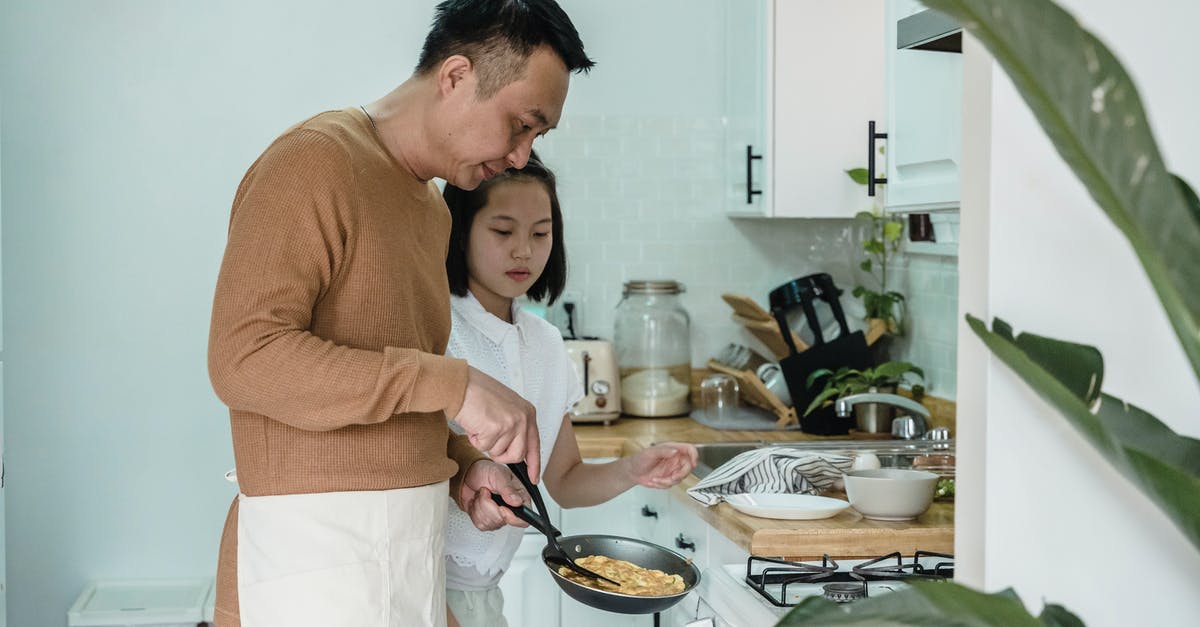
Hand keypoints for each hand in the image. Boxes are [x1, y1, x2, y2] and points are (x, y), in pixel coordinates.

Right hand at [453, 367, 541, 482]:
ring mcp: (510, 424)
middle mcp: (522, 418)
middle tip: (488, 438)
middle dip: (500, 454)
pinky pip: (483, 447)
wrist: (460, 384)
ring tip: (480, 423)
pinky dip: (475, 439)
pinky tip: (474, 423)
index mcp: (527, 412)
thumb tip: (515, 448)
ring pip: (498, 453)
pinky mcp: (495, 429)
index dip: (534, 464)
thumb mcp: (505, 407)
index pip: (534, 444)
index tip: (533, 477)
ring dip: (485, 443)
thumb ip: (514, 425)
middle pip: (516, 455)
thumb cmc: (477, 392)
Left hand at [459, 460, 530, 530]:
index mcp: (520, 498)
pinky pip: (480, 524)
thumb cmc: (486, 471)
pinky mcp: (486, 521)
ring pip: (490, 523)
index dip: (511, 517)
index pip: (523, 519)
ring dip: (480, 506)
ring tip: (482, 494)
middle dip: (489, 506)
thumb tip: (517, 502)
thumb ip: (508, 488)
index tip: (501, 508)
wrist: (468, 474)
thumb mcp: (498, 474)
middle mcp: (510, 509)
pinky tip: (477, 502)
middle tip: (486, 491)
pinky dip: (475, 512)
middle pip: (502, 521)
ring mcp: (498, 516)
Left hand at [626, 442, 698, 488]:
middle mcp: (674, 459)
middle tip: (672, 477)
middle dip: (681, 474)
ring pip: (680, 478)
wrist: (632, 472)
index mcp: (672, 449)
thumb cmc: (639, 459)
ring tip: (657, 479)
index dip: (694, 455)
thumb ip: (664, 451)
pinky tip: (655, 481)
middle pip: (688, 466)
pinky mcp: (669, 478)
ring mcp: (672, 469)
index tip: (693, 462)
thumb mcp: (650, 453)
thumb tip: (675, 451)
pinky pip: (672, 484)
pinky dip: (663, 484)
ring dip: (668, 481)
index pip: (689, 449)